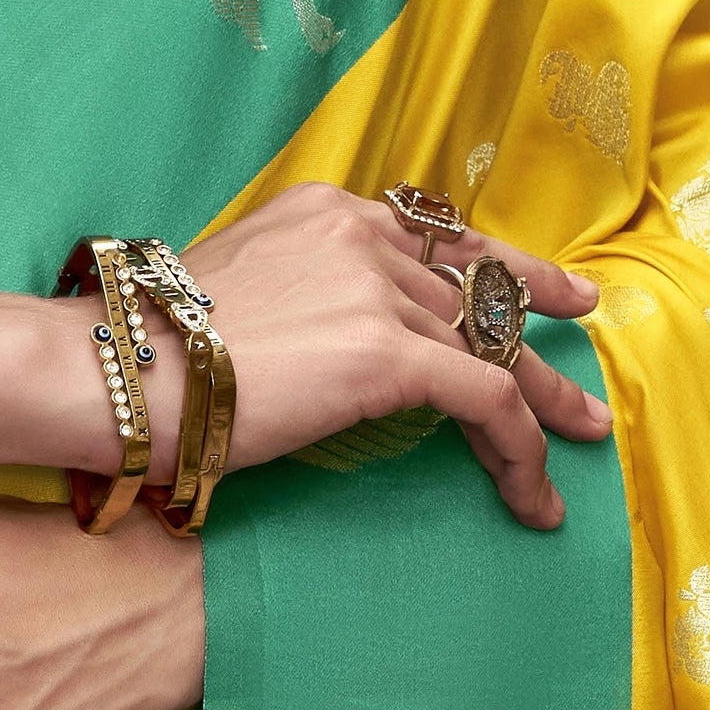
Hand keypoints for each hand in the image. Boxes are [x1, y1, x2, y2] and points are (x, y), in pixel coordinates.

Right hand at [130, 183, 608, 529]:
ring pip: (496, 347)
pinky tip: (531, 496)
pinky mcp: (387, 355)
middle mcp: (363, 237)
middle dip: (540, 324)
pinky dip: (523, 450)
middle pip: (479, 291)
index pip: (437, 236)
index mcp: (328, 213)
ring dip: (545, 405)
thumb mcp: (237, 289)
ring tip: (584, 441)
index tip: (548, 289)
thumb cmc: (150, 348)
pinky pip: (489, 401)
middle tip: (588, 350)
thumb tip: (322, 340)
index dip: (502, 265)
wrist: (121, 369)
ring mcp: (379, 292)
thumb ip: (300, 292)